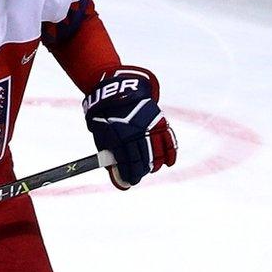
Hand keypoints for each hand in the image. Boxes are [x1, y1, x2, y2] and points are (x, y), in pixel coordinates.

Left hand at [82, 67, 175, 189]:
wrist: (117, 90)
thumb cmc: (106, 117)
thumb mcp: (101, 135)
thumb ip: (109, 156)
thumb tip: (116, 177)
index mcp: (119, 135)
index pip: (129, 162)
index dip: (130, 174)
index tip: (130, 181)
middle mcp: (136, 131)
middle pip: (143, 158)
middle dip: (141, 171)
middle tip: (138, 176)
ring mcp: (149, 125)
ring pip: (156, 152)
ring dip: (155, 164)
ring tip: (151, 169)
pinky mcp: (159, 120)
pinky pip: (168, 140)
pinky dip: (170, 153)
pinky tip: (169, 163)